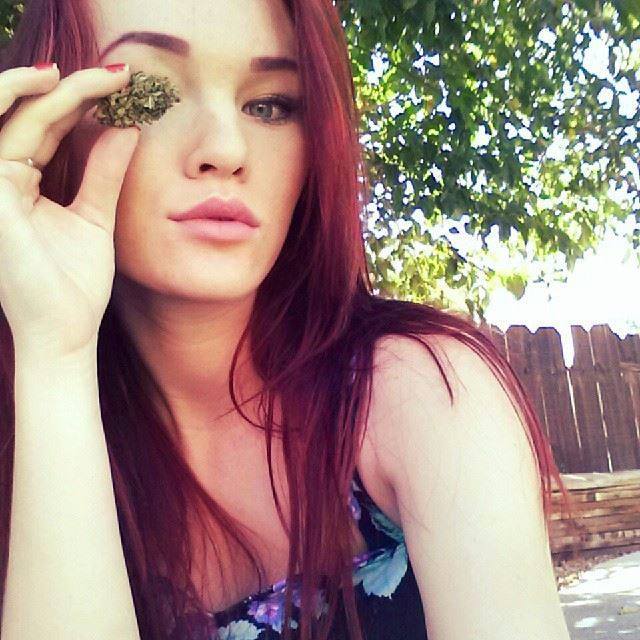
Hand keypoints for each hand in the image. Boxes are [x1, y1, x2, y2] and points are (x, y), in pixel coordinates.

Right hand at [0, 63, 139, 358]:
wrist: (66, 329)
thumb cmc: (76, 283)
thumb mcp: (95, 217)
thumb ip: (104, 172)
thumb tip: (127, 128)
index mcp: (20, 184)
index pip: (44, 128)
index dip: (80, 101)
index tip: (124, 86)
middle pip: (28, 114)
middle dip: (72, 87)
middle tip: (120, 74)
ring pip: (10, 114)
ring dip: (45, 85)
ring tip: (94, 74)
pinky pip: (0, 132)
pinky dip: (19, 100)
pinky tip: (55, 84)